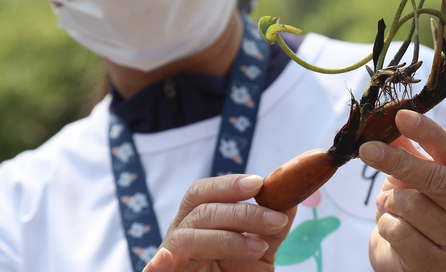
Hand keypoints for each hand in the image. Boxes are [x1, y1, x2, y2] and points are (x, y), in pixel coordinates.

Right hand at [143, 174, 296, 271]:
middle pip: (200, 210)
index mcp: (196, 221)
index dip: (229, 185)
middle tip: (276, 220)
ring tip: (260, 248)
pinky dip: (159, 265)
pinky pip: (155, 270)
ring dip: (229, 238)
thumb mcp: (259, 251)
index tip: (259, 183)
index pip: (204, 192)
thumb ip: (272, 228)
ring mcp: (170, 257)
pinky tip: (165, 261)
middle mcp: (179, 235)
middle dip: (241, 211)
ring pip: (189, 237)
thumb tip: (290, 199)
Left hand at [359, 110, 445, 271]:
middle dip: (397, 161)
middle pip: (436, 178)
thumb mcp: (414, 175)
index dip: (427, 132)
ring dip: (389, 200)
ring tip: (390, 205)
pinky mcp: (439, 264)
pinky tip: (392, 228)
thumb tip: (390, 122)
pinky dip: (385, 223)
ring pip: (412, 205)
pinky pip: (398, 231)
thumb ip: (406, 148)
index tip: (401, 116)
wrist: (413, 261)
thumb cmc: (417, 210)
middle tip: (367, 148)